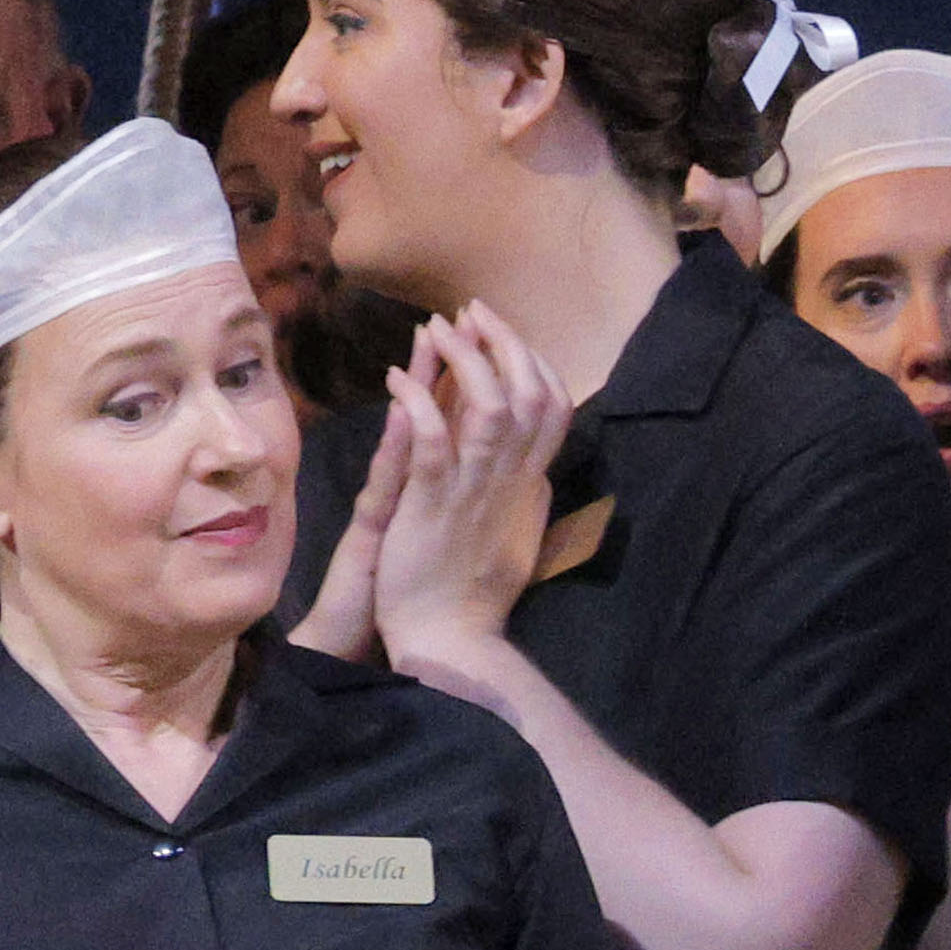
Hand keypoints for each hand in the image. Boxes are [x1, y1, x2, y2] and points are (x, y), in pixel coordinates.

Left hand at [347, 317, 562, 667]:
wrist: (449, 639)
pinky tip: (397, 380)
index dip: (534, 363)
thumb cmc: (474, 595)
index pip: (553, 409)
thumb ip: (529, 502)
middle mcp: (512, 483)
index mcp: (531, 487)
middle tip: (473, 310)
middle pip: (528, 395)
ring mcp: (475, 492)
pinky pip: (433, 442)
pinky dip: (418, 403)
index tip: (507, 334)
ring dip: (464, 360)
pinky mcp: (433, 505)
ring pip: (489, 409)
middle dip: (503, 344)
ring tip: (436, 328)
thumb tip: (541, 474)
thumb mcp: (516, 540)